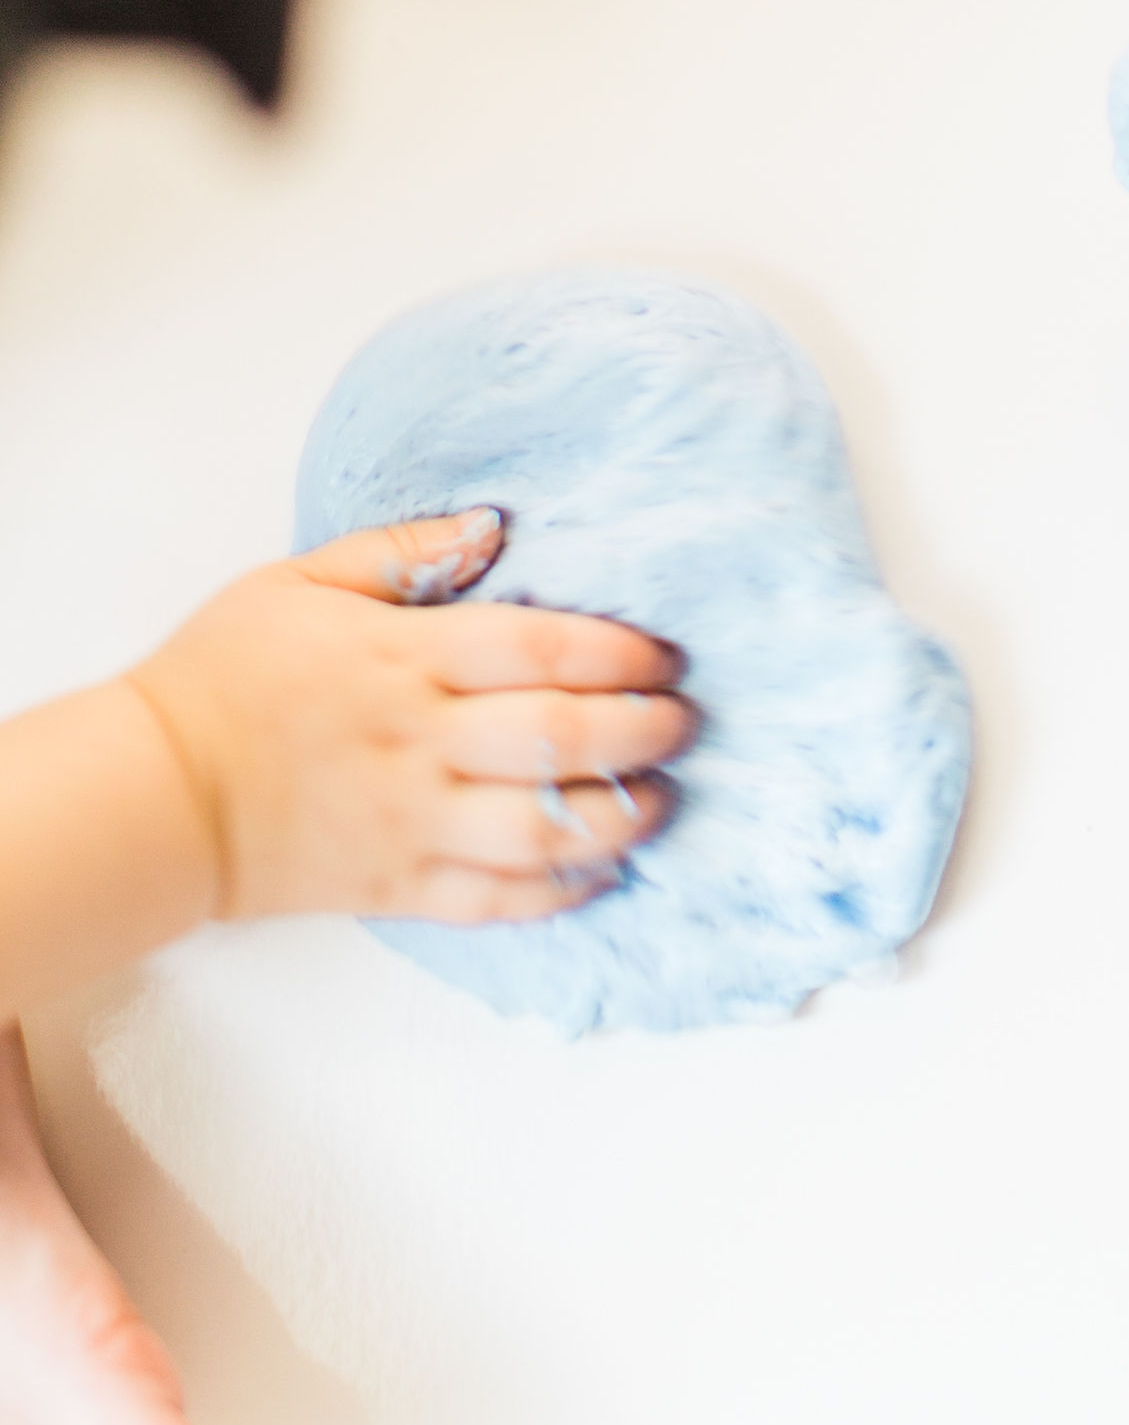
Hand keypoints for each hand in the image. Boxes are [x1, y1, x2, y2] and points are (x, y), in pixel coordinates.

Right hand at [127, 508, 693, 922]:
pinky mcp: (395, 886)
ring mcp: (409, 821)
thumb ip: (401, 552)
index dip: (618, 652)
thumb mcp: (298, 580)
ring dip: (618, 814)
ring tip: (659, 797)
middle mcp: (418, 742)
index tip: (664, 656)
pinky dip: (559, 890)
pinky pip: (495, 899)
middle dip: (641, 731)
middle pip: (557, 736)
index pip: (538, 648)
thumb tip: (492, 525)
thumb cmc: (222, 674)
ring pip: (540, 827)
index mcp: (401, 657)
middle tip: (682, 722)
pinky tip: (602, 870)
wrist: (151, 793)